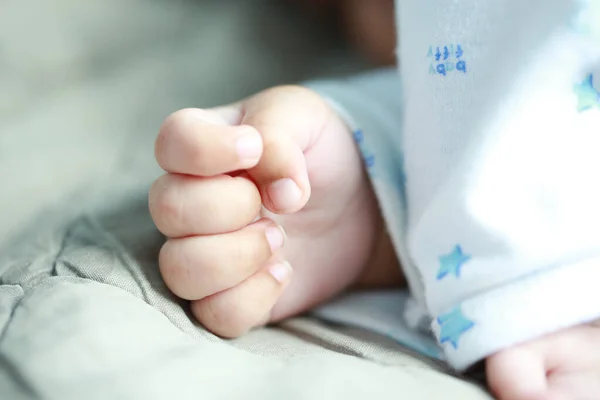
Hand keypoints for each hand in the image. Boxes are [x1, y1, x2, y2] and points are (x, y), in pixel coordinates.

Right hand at [149, 85, 400, 337]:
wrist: (354, 203)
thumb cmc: (319, 152)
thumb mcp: (305, 119)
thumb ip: (279, 135)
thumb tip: (278, 193)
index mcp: (205, 146)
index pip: (172, 141)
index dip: (206, 150)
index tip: (253, 150)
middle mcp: (193, 200)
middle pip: (167, 208)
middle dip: (227, 206)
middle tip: (274, 204)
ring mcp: (207, 251)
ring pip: (178, 269)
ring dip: (236, 256)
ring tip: (280, 240)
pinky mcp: (230, 295)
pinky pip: (213, 314)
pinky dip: (252, 297)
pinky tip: (284, 271)